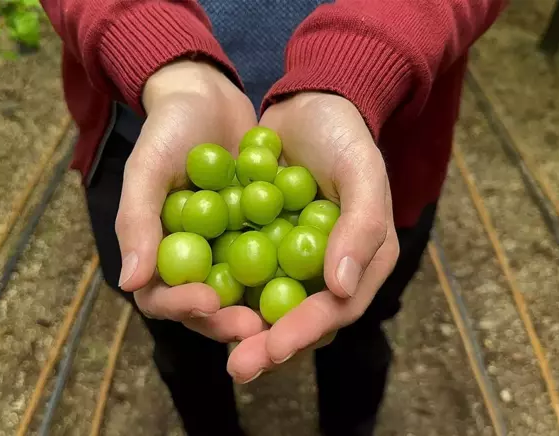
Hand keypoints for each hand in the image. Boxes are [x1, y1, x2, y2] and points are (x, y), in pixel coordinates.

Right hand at [116, 60, 265, 341]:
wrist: (207, 97)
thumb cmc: (168, 129)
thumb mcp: (147, 167)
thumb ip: (137, 220)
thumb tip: (130, 282)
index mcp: (158, 253)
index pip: (162, 297)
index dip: (182, 307)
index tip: (208, 301)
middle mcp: (193, 260)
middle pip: (207, 307)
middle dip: (229, 321)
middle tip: (257, 326)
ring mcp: (227, 250)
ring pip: (243, 293)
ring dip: (262, 308)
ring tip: (288, 314)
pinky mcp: (259, 236)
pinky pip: (273, 261)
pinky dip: (287, 271)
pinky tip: (313, 277)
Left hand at [226, 93, 399, 382]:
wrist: (306, 103)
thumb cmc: (343, 135)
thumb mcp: (362, 171)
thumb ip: (360, 227)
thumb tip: (341, 289)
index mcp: (361, 261)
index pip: (336, 309)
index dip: (305, 332)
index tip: (273, 347)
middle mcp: (326, 270)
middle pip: (298, 320)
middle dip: (267, 345)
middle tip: (238, 365)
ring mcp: (291, 260)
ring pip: (266, 306)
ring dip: (240, 327)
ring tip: (214, 341)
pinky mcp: (261, 245)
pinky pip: (242, 275)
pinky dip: (223, 289)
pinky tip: (197, 301)